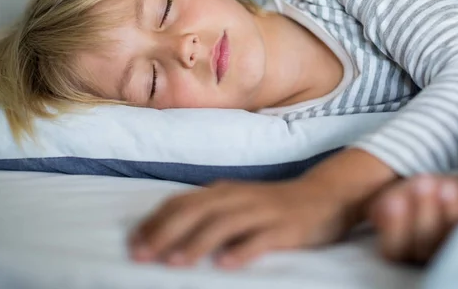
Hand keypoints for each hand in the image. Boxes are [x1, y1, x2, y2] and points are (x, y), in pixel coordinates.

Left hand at [128, 178, 359, 268]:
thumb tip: (167, 235)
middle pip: (197, 211)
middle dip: (166, 232)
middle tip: (142, 255)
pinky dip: (243, 250)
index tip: (133, 243)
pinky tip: (227, 265)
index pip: (182, 202)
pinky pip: (262, 239)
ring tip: (175, 263)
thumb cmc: (272, 204)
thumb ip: (208, 213)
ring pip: (225, 223)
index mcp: (223, 191)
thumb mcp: (237, 203)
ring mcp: (263, 211)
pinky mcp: (285, 227)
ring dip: (198, 242)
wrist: (323, 196)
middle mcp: (239, 197)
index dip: (155, 221)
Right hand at [367, 174, 457, 263]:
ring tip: (447, 187)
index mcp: (396, 249)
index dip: (393, 225)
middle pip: (422, 243)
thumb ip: (388, 204)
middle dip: (423, 209)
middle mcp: (422, 257)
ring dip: (448, 211)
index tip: (394, 200)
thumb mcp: (395, 196)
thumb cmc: (415, 195)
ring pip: (448, 240)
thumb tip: (386, 208)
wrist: (449, 194)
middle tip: (423, 182)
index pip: (391, 248)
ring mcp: (449, 252)